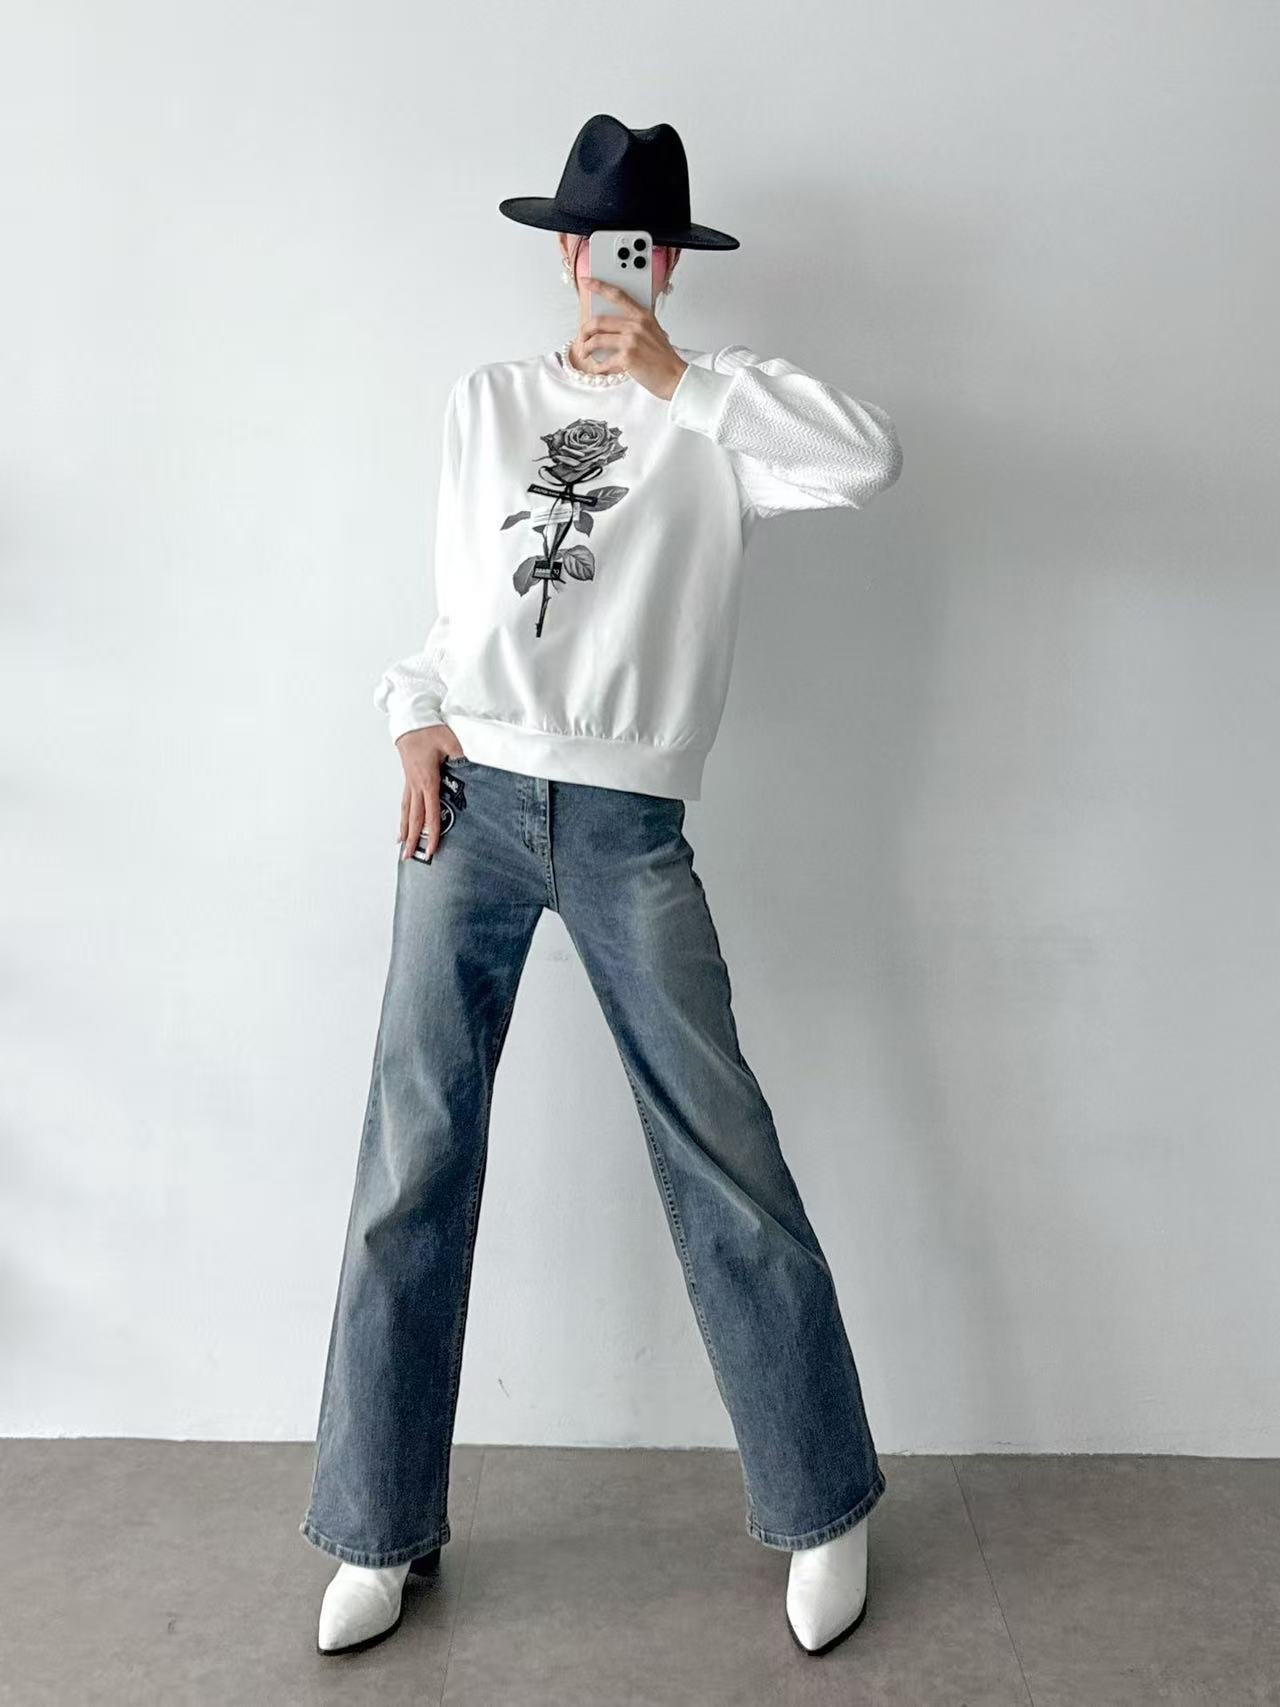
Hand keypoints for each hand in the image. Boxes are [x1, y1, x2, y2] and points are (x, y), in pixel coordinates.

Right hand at [396, 725, 465, 860]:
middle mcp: (416, 785)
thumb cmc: (429, 730)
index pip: (431, 812)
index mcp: (428, 780)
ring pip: (407, 812)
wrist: (410, 721)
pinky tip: (401, 828)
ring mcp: (410, 783)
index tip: (432, 848)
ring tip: (403, 848)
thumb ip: (462, 757)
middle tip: (410, 857)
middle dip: (413, 839)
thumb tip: (472, 769)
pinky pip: (405, 803)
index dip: (432, 832)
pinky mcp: (408, 779)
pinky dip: (403, 818)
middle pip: (415, 818)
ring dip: (405, 831)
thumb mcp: (451, 742)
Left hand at [578, 279, 688, 398]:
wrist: (675, 376)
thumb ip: (635, 325)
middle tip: (581, 338)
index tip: (586, 282)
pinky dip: (598, 367)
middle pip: (598, 321)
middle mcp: (636, 325)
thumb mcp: (653, 332)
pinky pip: (604, 361)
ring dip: (586, 348)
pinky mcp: (628, 358)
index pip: (617, 295)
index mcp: (642, 315)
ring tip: (585, 353)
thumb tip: (609, 327)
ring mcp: (631, 341)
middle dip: (584, 331)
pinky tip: (599, 369)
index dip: (599, 286)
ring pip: (596, 340)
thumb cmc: (662, 357)